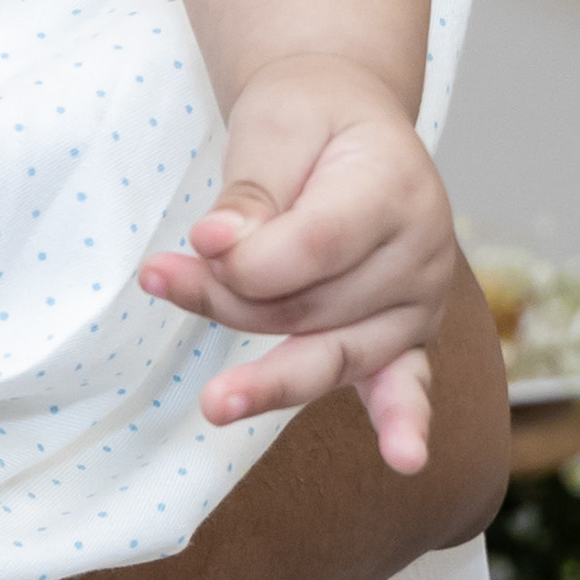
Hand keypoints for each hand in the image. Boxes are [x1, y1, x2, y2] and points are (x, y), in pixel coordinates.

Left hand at [139, 54, 457, 472]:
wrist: (348, 123)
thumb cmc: (309, 120)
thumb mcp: (275, 123)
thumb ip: (252, 187)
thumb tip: (217, 245)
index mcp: (396, 188)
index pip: (314, 246)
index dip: (248, 256)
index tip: (195, 240)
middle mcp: (422, 254)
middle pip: (310, 307)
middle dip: (228, 300)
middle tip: (157, 277)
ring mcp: (418, 303)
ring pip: (328, 353)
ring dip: (263, 374)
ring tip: (211, 399)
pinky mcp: (406, 338)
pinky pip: (407, 384)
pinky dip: (403, 420)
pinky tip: (404, 458)